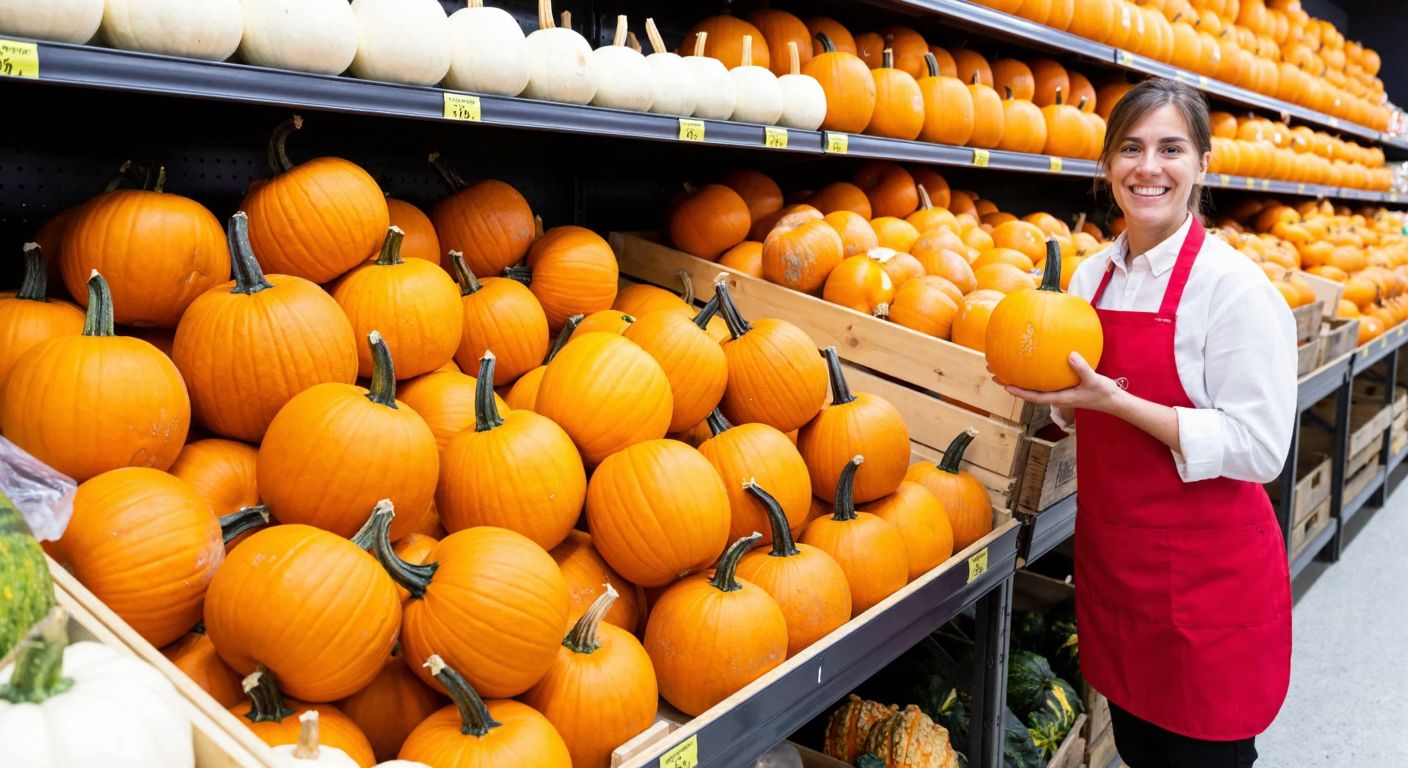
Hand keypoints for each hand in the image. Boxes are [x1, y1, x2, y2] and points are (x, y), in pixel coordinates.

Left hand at [994, 352, 1122, 412]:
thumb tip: (1070, 355)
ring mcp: (1059, 392)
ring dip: (1019, 378)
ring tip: (1004, 368)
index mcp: (1060, 398)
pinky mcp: (1064, 387)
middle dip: (1010, 383)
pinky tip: (1031, 363)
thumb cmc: (1103, 393)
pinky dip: (1035, 373)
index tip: (1005, 386)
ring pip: (1035, 386)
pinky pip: (1045, 381)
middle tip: (994, 374)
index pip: (1035, 397)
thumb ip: (1082, 369)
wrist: (1113, 400)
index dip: (1020, 393)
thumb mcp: (1094, 380)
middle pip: (1028, 392)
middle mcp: (1056, 396)